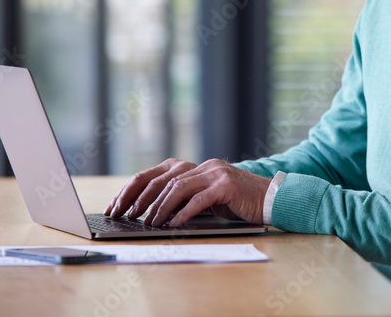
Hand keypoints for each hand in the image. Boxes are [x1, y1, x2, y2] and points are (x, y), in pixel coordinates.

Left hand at [104, 158, 270, 226]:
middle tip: (128, 216)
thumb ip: (187, 198)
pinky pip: (199, 200)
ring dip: (160, 208)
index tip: (119, 205)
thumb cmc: (239, 203)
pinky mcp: (226, 186)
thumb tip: (155, 214)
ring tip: (150, 224)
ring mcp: (216, 173)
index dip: (135, 189)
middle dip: (141, 199)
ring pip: (178, 188)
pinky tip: (174, 225)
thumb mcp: (209, 198)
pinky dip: (183, 213)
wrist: (271, 198)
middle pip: (163, 180)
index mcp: (197, 167)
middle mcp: (204, 166)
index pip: (157, 174)